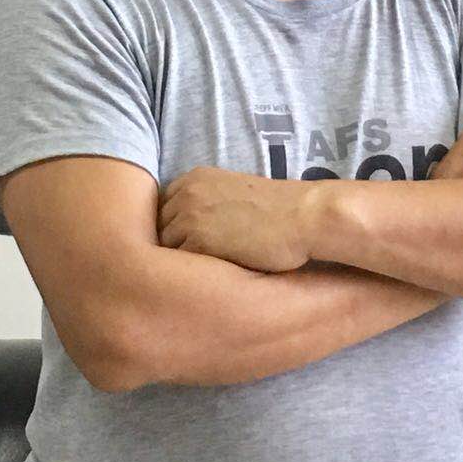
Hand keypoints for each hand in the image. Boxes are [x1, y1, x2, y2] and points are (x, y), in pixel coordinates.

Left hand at [157, 164, 316, 272]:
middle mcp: (186, 193)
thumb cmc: (279, 212)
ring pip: (165, 250)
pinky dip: (190, 277)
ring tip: (199, 278)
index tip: (184, 246)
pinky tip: (209, 283)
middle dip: (170, 248)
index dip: (170, 230)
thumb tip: (189, 234)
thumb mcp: (235, 195)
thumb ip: (207, 207)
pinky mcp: (198, 241)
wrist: (305, 216)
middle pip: (157, 229)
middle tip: (187, 269)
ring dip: (178, 265)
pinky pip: (178, 267)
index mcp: (195, 178)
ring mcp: (189, 215)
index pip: (160, 209)